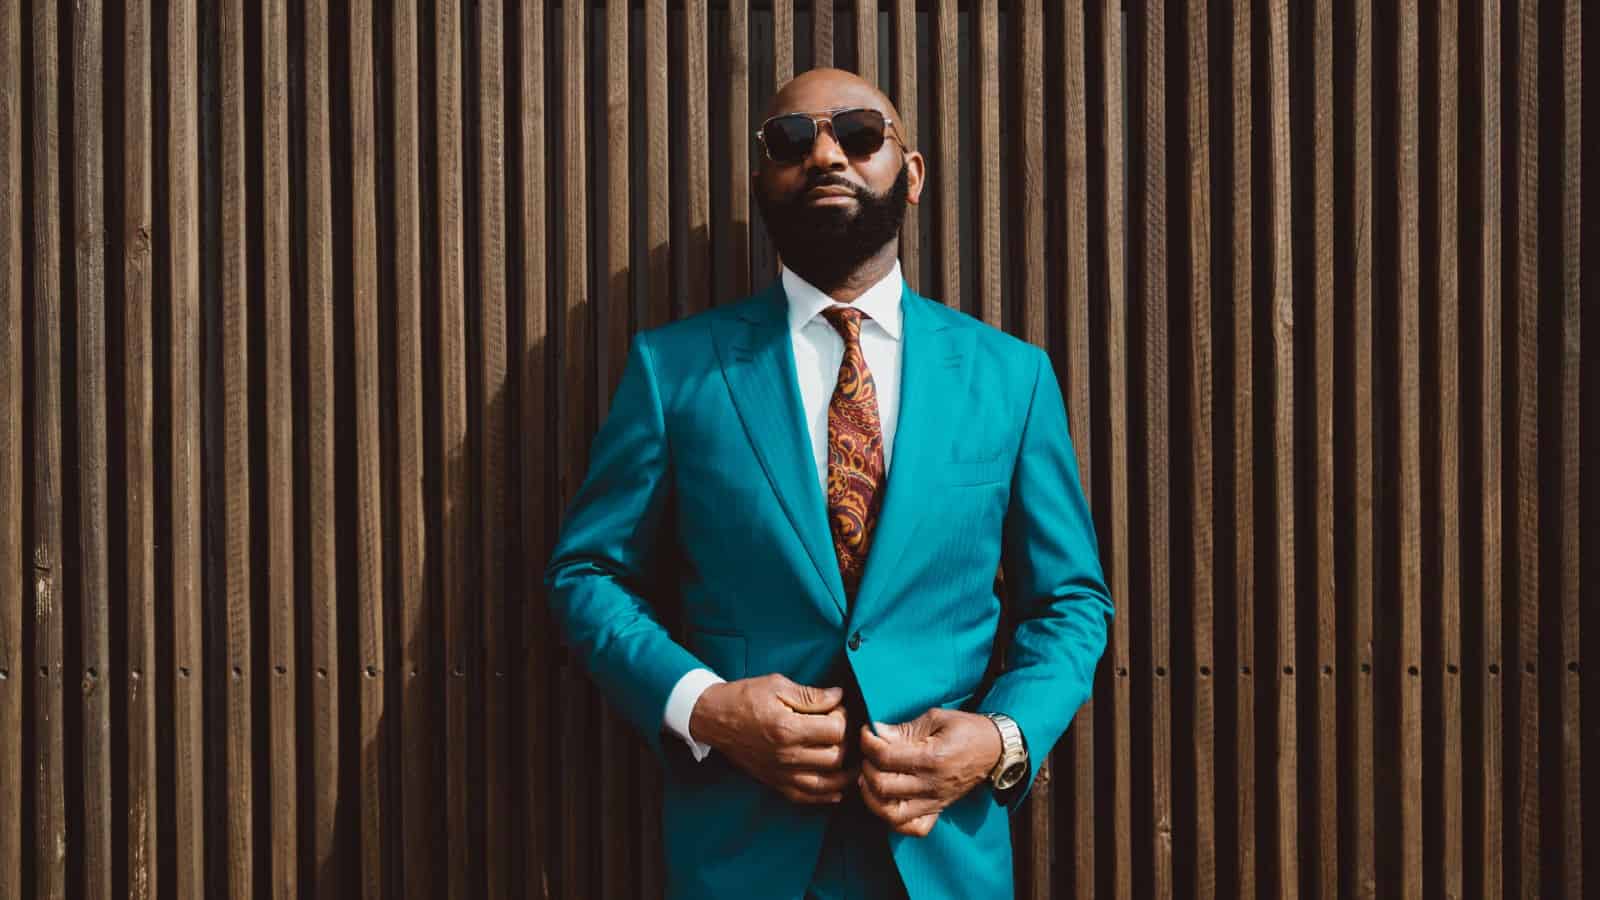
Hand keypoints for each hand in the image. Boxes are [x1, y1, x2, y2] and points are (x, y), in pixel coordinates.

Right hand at [688, 673, 853, 805]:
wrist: (714, 718)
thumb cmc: (745, 698)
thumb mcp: (778, 686)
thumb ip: (812, 695)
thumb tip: (839, 697)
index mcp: (788, 728)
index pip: (836, 730)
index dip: (843, 716)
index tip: (837, 708)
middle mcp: (787, 755)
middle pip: (836, 757)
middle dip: (847, 742)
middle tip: (842, 729)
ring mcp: (781, 773)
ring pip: (828, 783)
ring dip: (845, 773)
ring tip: (853, 760)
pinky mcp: (776, 782)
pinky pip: (807, 797)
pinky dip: (827, 795)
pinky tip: (837, 786)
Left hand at [857, 709, 1003, 836]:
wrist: (995, 749)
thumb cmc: (966, 729)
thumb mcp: (936, 718)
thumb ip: (905, 728)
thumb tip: (876, 731)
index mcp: (932, 758)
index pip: (885, 757)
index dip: (868, 742)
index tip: (867, 732)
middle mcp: (932, 785)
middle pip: (883, 786)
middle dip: (866, 767)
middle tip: (868, 754)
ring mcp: (935, 801)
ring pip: (891, 814)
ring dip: (873, 797)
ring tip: (870, 778)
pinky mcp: (938, 810)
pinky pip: (913, 828)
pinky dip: (894, 821)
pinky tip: (887, 802)